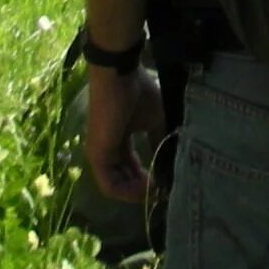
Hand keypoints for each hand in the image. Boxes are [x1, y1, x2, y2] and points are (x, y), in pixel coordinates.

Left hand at [83, 65, 162, 202]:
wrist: (119, 75)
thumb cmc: (137, 92)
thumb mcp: (155, 119)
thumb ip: (159, 140)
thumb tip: (172, 161)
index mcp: (119, 140)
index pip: (131, 166)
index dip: (148, 178)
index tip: (165, 182)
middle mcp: (107, 149)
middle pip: (124, 179)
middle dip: (143, 189)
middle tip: (163, 191)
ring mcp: (99, 154)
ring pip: (116, 186)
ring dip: (136, 193)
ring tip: (156, 190)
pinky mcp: (97, 156)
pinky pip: (109, 186)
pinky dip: (127, 192)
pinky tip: (146, 188)